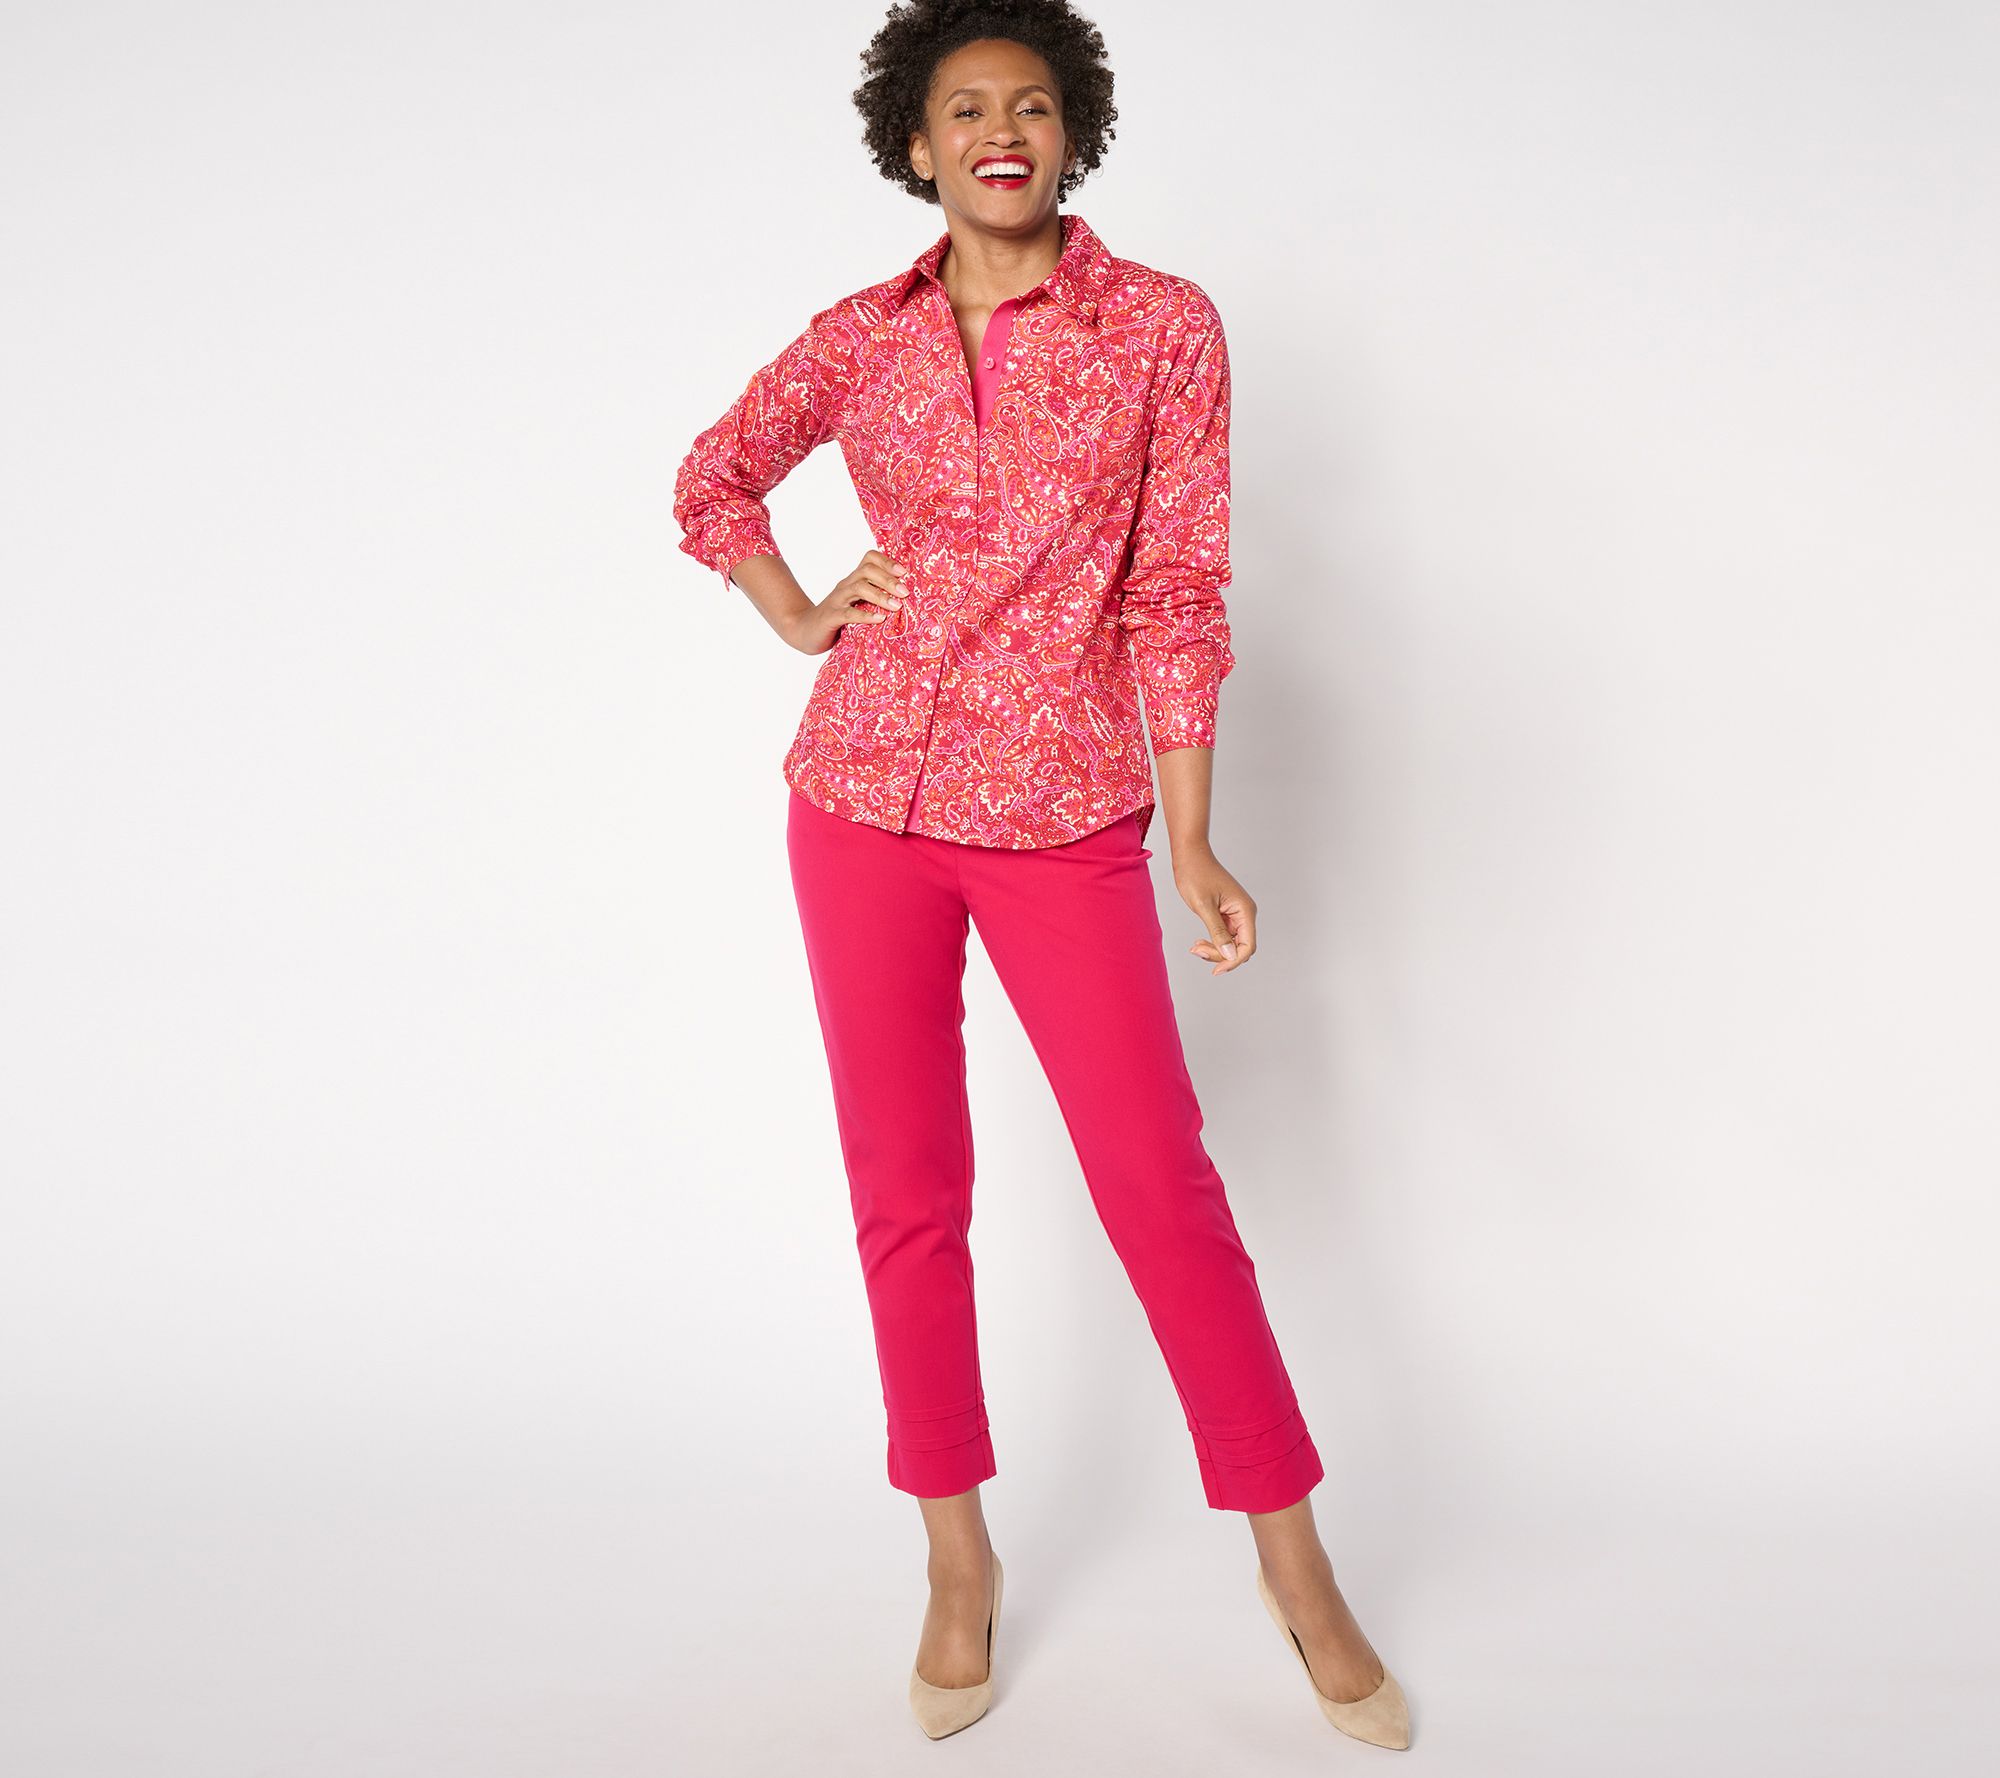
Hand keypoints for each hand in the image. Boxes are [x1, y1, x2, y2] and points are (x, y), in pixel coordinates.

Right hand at [782, 550, 909, 654]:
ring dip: (880, 595)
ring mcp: (837, 600)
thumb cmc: (838, 620)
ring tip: (896, 606)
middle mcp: (846, 586)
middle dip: (888, 579)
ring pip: (859, 588)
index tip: (905, 572)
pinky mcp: (831, 617)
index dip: (887, 561)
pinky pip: (848, 613)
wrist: (805, 631)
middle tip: (905, 592)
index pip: (870, 559)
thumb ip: (875, 599)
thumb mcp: (857, 605)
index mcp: (854, 580)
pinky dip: (865, 615)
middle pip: (867, 571)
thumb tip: (906, 599)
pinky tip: (879, 619)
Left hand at [1175, 850, 1256, 974]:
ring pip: (1231, 944)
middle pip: (1240, 947)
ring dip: (1215, 950)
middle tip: (1196, 950)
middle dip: (1220, 955)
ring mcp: (1236, 914)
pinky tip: (1198, 942)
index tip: (1215, 970)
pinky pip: (1224, 935)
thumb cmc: (1196, 874)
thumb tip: (1230, 955)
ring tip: (1195, 947)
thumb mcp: (1204, 907)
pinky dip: (1212, 942)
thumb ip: (1218, 932)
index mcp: (1244, 910)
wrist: (1190, 855)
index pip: (1247, 946)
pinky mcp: (1226, 914)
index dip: (1233, 961)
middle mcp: (1244, 913)